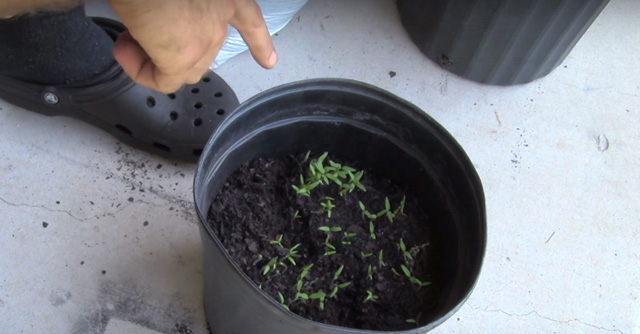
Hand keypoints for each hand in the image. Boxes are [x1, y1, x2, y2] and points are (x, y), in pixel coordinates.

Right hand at [108, 0, 276, 92]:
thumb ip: (180, 8)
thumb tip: (159, 18)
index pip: (250, 21)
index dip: (259, 44)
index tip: (270, 63)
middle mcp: (221, 15)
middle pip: (204, 50)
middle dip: (172, 47)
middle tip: (141, 30)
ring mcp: (206, 38)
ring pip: (185, 68)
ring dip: (154, 60)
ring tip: (129, 40)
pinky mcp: (183, 57)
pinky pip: (165, 81)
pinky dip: (142, 73)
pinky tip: (125, 53)